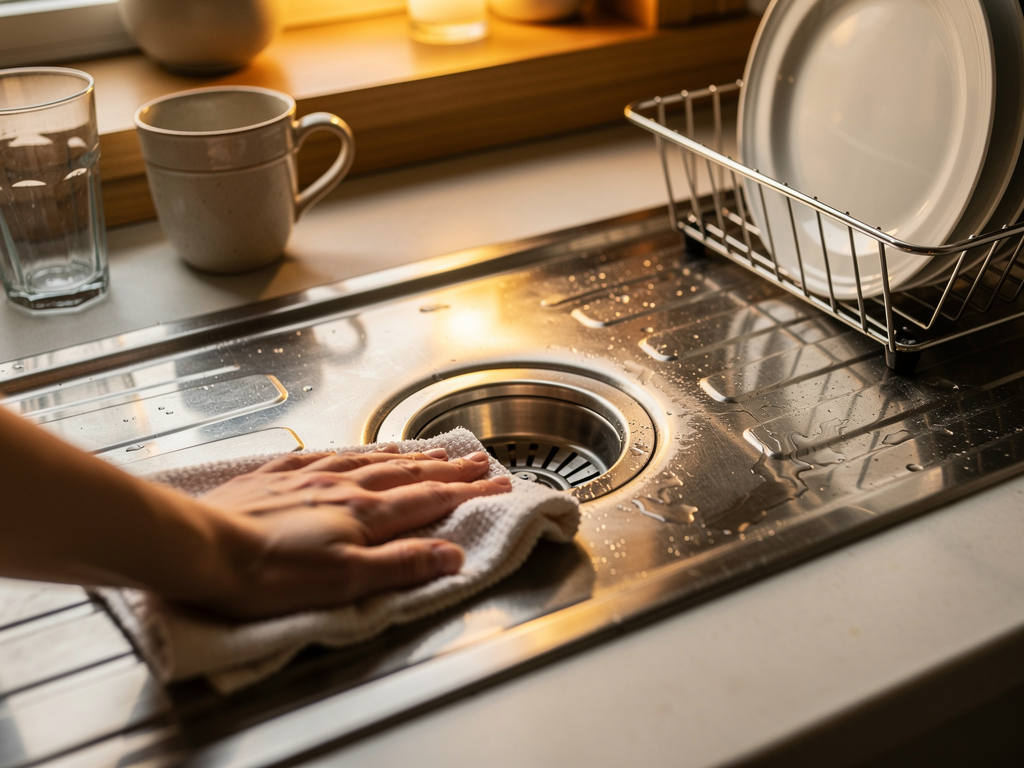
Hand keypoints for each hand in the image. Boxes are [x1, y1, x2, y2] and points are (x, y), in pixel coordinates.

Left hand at [190, 447, 510, 618]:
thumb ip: (402, 564)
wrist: (202, 549)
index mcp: (365, 514)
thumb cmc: (269, 575)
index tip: (497, 482)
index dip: (467, 491)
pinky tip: (357, 449)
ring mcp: (310, 477)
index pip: (429, 499)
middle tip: (477, 459)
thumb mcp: (346, 582)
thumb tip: (452, 556)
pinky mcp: (277, 476)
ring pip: (371, 459)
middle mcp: (343, 487)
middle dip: (448, 468)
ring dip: (408, 455)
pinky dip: (355, 450)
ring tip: (430, 450)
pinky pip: (328, 455)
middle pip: (406, 473)